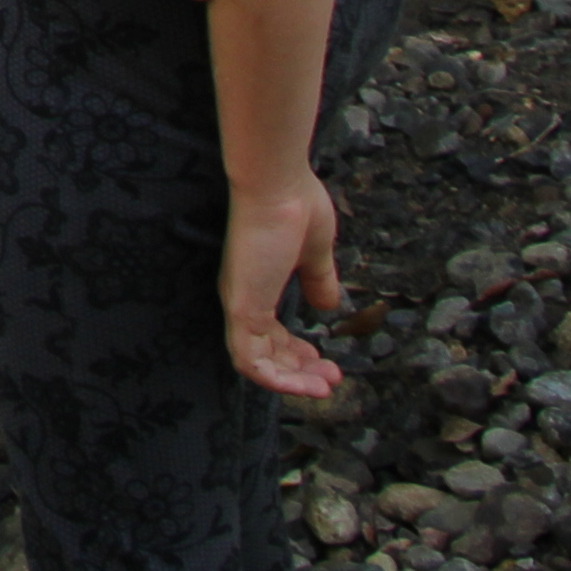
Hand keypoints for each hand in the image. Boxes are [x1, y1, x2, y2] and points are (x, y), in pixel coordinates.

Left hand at [224, 167, 348, 397]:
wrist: (277, 183)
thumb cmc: (294, 206)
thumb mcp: (314, 253)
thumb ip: (318, 280)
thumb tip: (329, 305)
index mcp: (257, 284)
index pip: (269, 334)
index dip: (296, 354)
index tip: (326, 362)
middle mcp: (244, 297)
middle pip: (265, 353)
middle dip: (299, 372)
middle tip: (331, 378)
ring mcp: (240, 303)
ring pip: (256, 363)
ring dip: (292, 382)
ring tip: (325, 387)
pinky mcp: (241, 307)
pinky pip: (249, 360)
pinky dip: (277, 380)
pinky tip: (307, 385)